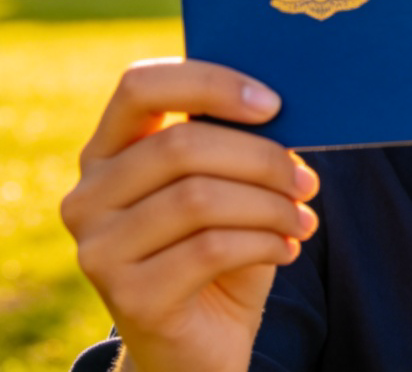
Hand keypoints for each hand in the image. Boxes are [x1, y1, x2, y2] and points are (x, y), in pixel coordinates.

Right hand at [61, 59, 319, 371]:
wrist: (200, 344)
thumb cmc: (220, 245)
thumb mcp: (226, 185)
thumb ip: (233, 142)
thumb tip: (282, 108)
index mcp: (108, 150)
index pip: (140, 86)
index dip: (210, 83)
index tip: (273, 104)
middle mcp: (88, 195)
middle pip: (181, 146)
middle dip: (261, 158)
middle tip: (307, 180)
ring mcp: (99, 249)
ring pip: (199, 198)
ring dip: (270, 205)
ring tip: (303, 217)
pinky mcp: (127, 297)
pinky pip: (209, 249)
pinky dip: (263, 242)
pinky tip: (287, 248)